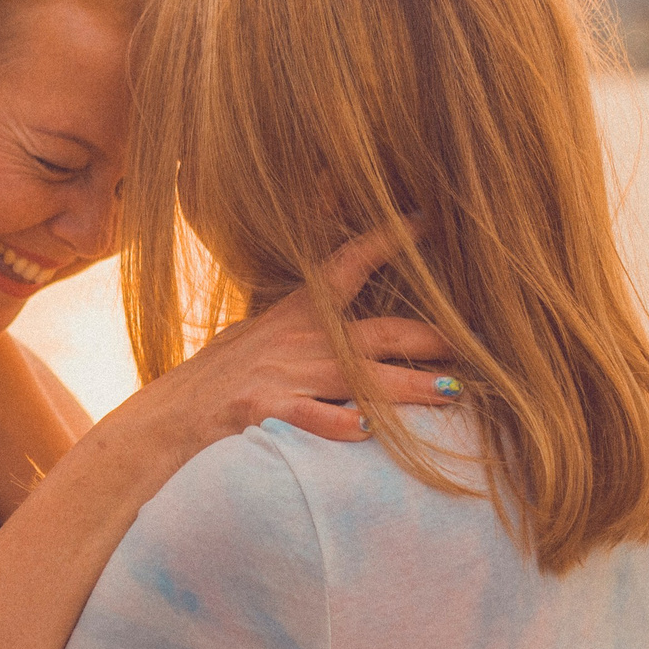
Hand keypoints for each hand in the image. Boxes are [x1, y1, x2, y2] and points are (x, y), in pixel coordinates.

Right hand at [123, 227, 459, 451]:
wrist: (166, 421)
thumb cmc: (214, 383)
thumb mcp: (255, 337)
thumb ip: (299, 324)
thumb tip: (332, 304)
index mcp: (297, 315)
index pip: (348, 262)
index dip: (390, 237)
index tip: (429, 216)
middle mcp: (297, 340)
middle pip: (378, 332)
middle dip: (433, 338)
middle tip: (482, 342)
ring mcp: (282, 375)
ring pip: (360, 378)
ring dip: (410, 387)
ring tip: (453, 394)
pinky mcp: (262, 409)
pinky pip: (310, 418)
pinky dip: (340, 424)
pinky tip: (368, 431)